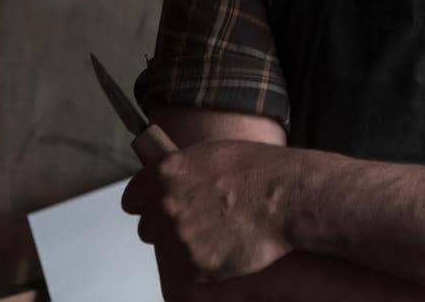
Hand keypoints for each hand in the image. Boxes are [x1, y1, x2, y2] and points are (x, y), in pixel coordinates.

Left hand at [121, 140, 295, 281]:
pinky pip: (191, 271)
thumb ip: (182, 168)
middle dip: (168, 227)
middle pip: (148, 228)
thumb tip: (164, 178)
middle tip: (200, 222)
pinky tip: (229, 248)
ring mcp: (179, 237)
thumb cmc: (263, 170)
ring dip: (188, 247)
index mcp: (166, 172)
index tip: (159, 208)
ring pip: (169, 251)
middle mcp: (165, 204)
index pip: (132, 199)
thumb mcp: (216, 153)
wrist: (292, 196)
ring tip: (220, 234)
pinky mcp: (195, 265)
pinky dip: (206, 265)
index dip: (147, 204)